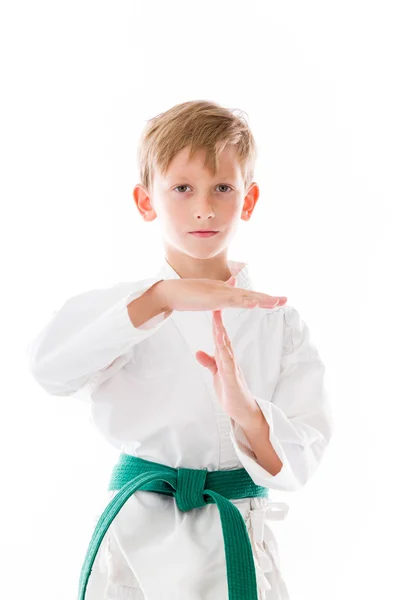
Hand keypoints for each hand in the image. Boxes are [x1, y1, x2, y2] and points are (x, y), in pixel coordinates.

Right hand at [154, 277, 286, 315]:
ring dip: (261, 299)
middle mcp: (225, 289)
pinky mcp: (213, 298)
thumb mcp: (208, 292)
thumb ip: (222, 289)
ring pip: (245, 297)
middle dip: (269, 298)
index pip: (248, 295)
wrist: (170, 292)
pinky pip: (231, 301)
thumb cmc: (187, 294)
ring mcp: (219, 293)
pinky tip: (255, 304)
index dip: (263, 298)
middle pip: (251, 295)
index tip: (278, 300)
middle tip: (286, 300)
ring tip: (277, 302)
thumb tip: (234, 281)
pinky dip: (244, 302)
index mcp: (225, 291)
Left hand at [195, 276, 261, 427]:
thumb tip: (198, 351)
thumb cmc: (231, 392)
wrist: (243, 411)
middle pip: (224, 338)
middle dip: (219, 322)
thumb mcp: (217, 375)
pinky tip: (221, 346)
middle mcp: (230, 360)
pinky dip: (224, 355)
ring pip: (226, 348)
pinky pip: (228, 365)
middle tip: (216, 304)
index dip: (216, 322)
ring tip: (217, 322)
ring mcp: (232, 369)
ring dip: (222, 335)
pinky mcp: (232, 379)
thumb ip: (209, 363)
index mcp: (226, 358)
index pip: (220, 337)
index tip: (212, 307)